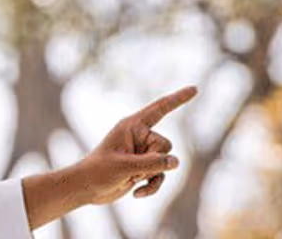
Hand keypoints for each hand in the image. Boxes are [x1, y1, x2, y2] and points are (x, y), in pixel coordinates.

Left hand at [81, 85, 196, 204]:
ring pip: (167, 163)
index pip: (159, 109)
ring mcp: (143, 152)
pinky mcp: (144, 167)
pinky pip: (161, 175)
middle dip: (153, 160)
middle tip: (129, 166)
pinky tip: (136, 193)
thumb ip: (152, 164)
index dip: (177, 99)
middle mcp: (139, 136)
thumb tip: (175, 162)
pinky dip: (152, 186)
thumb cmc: (99, 171)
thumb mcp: (125, 167)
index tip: (195, 89)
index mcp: (131, 126)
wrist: (86, 188)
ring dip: (151, 175)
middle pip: (166, 145)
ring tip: (129, 177)